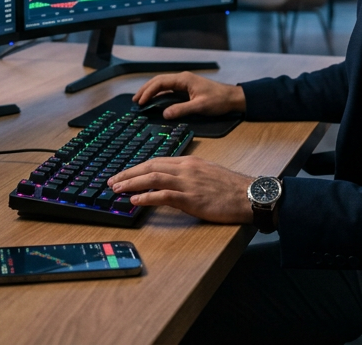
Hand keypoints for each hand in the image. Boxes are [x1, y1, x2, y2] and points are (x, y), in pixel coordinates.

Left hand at [108, 156, 253, 223]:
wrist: (249, 195)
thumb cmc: (231, 188)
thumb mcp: (208, 174)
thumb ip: (189, 175)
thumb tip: (170, 182)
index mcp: (189, 162)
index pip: (157, 160)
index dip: (137, 167)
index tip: (124, 173)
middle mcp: (186, 168)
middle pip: (150, 166)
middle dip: (128, 173)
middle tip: (112, 180)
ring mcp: (188, 183)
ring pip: (153, 178)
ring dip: (131, 183)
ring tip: (117, 189)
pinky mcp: (191, 199)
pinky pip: (163, 195)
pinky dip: (146, 197)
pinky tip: (135, 201)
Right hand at [133, 71, 245, 119]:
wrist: (232, 98)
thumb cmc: (219, 100)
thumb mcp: (200, 106)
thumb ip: (182, 109)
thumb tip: (164, 114)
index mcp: (184, 79)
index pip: (161, 83)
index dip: (149, 92)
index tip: (141, 102)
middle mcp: (182, 79)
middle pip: (159, 81)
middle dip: (146, 90)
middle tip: (135, 101)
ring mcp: (184, 84)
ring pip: (163, 85)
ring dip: (151, 91)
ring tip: (141, 100)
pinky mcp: (186, 90)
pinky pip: (169, 90)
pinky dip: (159, 95)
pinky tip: (155, 101)